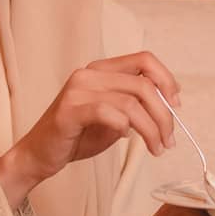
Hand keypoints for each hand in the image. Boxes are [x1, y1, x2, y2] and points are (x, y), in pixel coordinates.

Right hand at [0, 51, 180, 208]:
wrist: (38, 155)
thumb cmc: (76, 136)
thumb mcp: (113, 118)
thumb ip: (135, 107)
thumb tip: (169, 108)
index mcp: (102, 69)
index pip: (144, 59)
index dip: (167, 79)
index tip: (177, 104)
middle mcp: (90, 73)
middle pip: (144, 84)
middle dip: (164, 114)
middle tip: (170, 140)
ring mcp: (78, 89)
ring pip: (131, 102)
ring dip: (151, 128)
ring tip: (157, 148)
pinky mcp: (69, 109)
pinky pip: (109, 112)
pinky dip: (125, 127)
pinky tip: (126, 138)